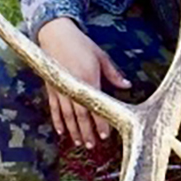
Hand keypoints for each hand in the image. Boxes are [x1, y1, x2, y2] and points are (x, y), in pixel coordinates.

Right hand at [36, 17, 131, 148]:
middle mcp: (73, 87)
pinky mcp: (51, 87)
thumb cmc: (81, 44)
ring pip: (67, 116)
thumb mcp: (101, 57)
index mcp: (88, 79)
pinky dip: (58, 121)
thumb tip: (128, 86)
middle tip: (93, 146)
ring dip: (74, 131)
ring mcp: (60, 88)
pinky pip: (54, 108)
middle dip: (87, 132)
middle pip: (80, 116)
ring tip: (80, 143)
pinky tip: (62, 132)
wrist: (55, 34)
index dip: (101, 123)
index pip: (96, 107)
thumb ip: (114, 74)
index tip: (106, 136)